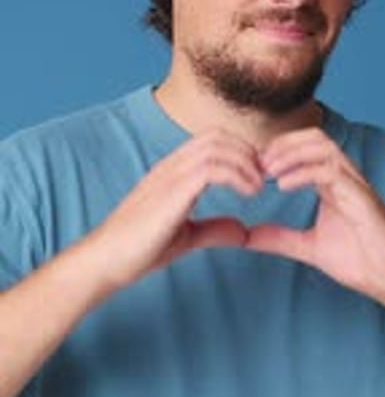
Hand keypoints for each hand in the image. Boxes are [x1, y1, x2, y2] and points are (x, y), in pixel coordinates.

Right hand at [91, 129, 262, 288]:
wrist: (107, 261)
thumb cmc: (139, 250)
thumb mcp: (186, 236)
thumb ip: (214, 229)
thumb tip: (243, 231)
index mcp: (172, 172)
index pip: (212, 141)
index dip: (241, 153)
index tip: (259, 177)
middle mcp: (171, 166)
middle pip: (218, 136)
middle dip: (248, 153)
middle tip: (265, 179)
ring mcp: (170, 175)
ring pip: (217, 146)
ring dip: (246, 163)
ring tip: (259, 187)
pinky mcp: (172, 191)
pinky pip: (212, 167)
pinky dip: (238, 175)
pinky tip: (250, 193)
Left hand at [248, 128, 384, 305]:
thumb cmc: (360, 260)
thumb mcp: (309, 247)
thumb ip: (280, 238)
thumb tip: (247, 236)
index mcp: (333, 184)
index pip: (305, 148)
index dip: (277, 150)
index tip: (253, 167)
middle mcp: (344, 178)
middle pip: (313, 137)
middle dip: (282, 144)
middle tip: (257, 163)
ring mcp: (355, 185)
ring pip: (323, 147)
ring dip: (291, 153)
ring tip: (268, 170)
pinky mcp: (362, 198)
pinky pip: (331, 172)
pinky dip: (304, 173)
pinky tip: (283, 185)